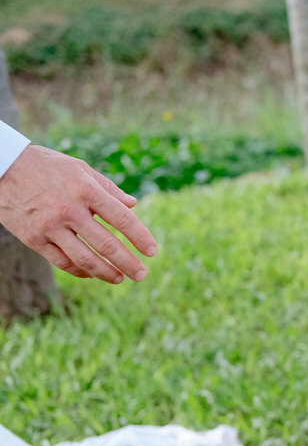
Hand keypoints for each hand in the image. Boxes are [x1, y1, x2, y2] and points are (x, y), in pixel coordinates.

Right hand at [0, 145, 157, 282]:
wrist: (2, 166)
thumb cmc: (47, 166)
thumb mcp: (80, 169)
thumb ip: (108, 188)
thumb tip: (133, 204)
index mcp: (86, 190)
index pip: (122, 219)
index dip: (140, 237)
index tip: (153, 251)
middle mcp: (70, 210)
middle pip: (106, 244)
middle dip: (127, 262)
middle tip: (142, 274)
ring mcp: (50, 226)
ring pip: (84, 258)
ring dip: (106, 272)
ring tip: (120, 278)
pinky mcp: (33, 238)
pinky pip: (61, 261)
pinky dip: (80, 270)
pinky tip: (92, 274)